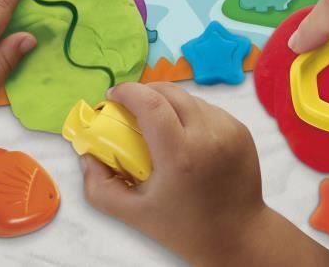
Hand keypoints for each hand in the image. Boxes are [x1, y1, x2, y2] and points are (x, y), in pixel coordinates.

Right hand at [80, 83, 263, 263]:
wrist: (238, 236)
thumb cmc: (185, 227)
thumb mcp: (135, 214)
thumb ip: (101, 187)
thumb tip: (87, 155)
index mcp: (180, 155)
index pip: (151, 103)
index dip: (128, 92)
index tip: (113, 96)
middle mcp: (207, 136)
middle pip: (169, 92)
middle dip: (144, 92)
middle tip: (130, 106)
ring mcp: (228, 129)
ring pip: (189, 99)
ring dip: (168, 103)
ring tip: (158, 124)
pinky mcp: (240, 129)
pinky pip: (208, 109)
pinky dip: (190, 114)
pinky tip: (184, 135)